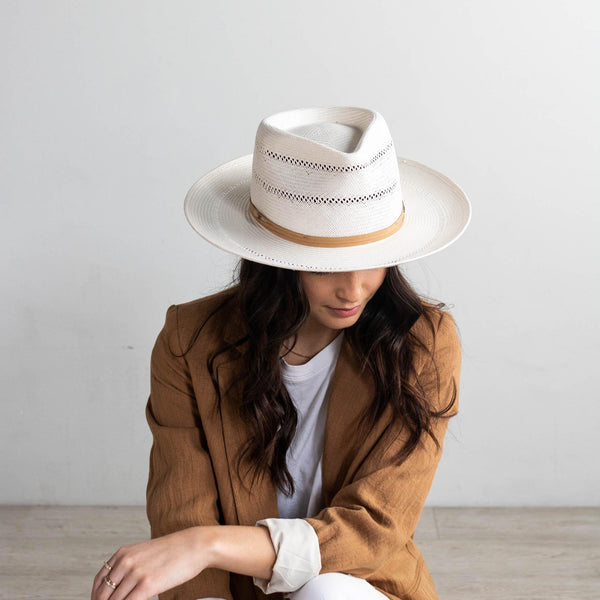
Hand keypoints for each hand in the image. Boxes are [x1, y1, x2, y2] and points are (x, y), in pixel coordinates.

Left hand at [91, 526, 211, 599]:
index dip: (96, 596)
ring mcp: (136, 574)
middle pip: (103, 594)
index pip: (99, 581)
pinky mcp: (147, 585)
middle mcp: (126, 562)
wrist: (194, 545)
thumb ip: (130, 566)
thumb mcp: (145, 553)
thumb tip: (119, 586)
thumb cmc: (173, 550)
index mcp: (123, 553)